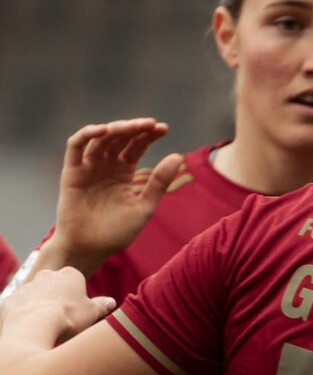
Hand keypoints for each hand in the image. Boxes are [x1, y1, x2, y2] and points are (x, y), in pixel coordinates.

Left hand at [0, 266, 115, 343]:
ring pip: (38, 297)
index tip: (79, 315)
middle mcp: (46, 275)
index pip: (77, 283)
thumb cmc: (67, 318)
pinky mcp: (13, 300)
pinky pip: (21, 308)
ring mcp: (27, 286)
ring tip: (48, 328)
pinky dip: (26, 317)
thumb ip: (101, 305)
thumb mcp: (92, 313)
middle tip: (64, 321)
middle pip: (56, 287)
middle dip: (60, 301)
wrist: (34, 327)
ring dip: (42, 309)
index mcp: (69, 274)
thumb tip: (111, 302)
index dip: (79, 300)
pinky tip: (32, 329)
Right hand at [49, 120, 183, 275]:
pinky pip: (76, 146)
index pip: (136, 146)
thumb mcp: (143, 207)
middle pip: (120, 138)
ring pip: (101, 137)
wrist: (89, 249)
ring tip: (133, 127)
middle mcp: (105, 166)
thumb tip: (178, 156)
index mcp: (123, 173)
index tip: (164, 129)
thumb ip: (159, 183)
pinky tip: (104, 130)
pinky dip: (87, 133)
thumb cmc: (116, 233)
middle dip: (136, 128)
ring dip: (117, 128)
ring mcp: (88, 167)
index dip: (148, 135)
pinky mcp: (72, 171)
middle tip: (151, 124)